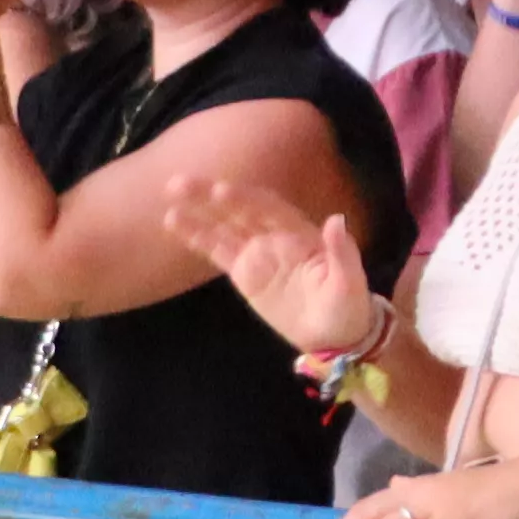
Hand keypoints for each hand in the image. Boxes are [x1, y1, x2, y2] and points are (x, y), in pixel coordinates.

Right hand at [173, 173, 375, 359]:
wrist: (336, 335)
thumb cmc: (348, 305)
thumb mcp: (350, 281)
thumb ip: (341, 252)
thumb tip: (337, 219)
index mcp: (300, 232)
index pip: (268, 208)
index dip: (245, 198)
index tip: (220, 191)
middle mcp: (275, 234)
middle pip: (239, 209)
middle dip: (210, 196)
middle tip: (179, 184)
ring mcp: (257, 252)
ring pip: (223, 226)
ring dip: (197, 212)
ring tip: (168, 199)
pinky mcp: (244, 272)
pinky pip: (217, 250)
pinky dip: (197, 236)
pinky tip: (174, 221)